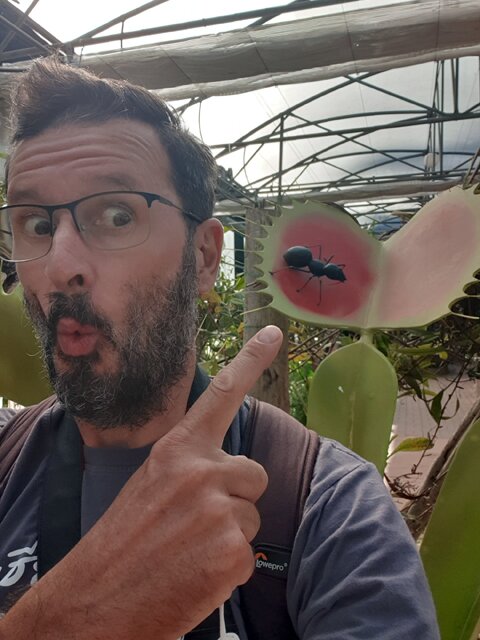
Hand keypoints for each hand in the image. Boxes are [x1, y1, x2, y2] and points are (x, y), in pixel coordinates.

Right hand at [0, 325, 282, 639]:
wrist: (94, 602)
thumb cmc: (123, 541)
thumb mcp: (151, 485)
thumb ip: (191, 468)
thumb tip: (229, 470)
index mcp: (177, 450)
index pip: (221, 395)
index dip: (250, 361)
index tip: (273, 334)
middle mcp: (202, 471)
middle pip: (253, 473)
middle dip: (236, 497)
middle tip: (198, 524)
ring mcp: (219, 510)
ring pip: (252, 515)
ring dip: (230, 534)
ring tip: (190, 551)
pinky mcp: (233, 552)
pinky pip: (248, 553)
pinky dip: (228, 569)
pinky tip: (195, 575)